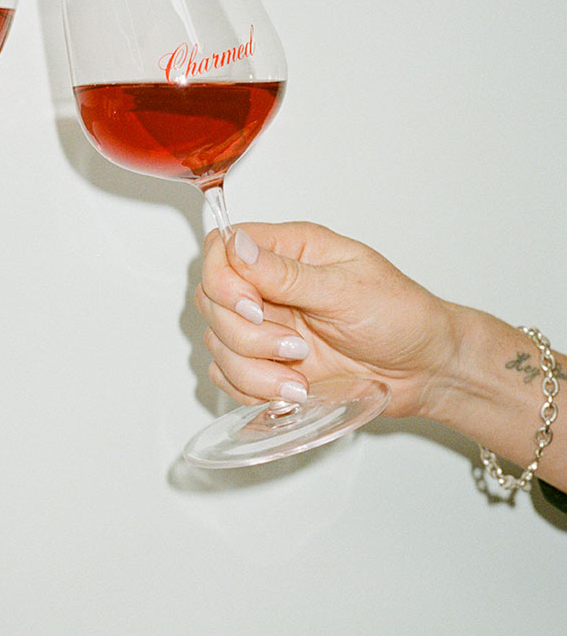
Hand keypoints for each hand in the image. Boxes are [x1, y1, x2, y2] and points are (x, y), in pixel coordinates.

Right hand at [196, 221, 462, 418]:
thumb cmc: (401, 317)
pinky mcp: (266, 362)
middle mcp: (269, 284)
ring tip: (300, 380)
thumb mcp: (347, 289)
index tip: (253, 307)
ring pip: (217, 342)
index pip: (222, 248)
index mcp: (290, 250)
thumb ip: (286, 274)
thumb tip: (237, 245)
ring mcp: (266, 324)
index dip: (223, 279)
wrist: (425, 369)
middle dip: (245, 334)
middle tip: (294, 348)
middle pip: (211, 300)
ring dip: (253, 370)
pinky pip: (228, 375)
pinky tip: (292, 390)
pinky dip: (252, 389)